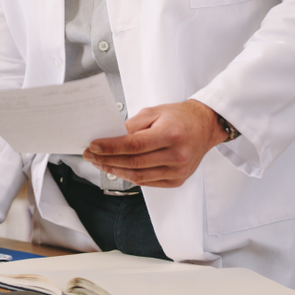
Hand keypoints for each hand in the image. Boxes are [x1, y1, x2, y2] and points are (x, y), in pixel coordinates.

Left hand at [83, 100, 226, 187]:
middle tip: (91, 155)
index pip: (134, 145)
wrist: (204, 126)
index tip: (94, 146)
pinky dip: (130, 176)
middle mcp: (177, 155)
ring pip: (139, 176)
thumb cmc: (179, 117)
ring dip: (116, 170)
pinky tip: (119, 169)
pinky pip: (148, 182)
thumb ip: (132, 126)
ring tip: (100, 163)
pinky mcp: (177, 180)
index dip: (110, 147)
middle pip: (134, 163)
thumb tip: (110, 138)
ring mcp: (178, 171)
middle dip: (107, 159)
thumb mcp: (153, 112)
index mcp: (171, 134)